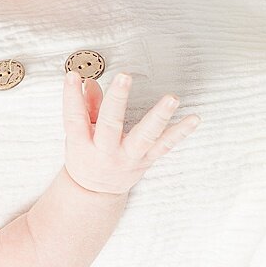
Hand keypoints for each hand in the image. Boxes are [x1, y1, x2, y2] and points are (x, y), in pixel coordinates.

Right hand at [62, 70, 198, 195]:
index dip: (71, 96)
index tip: (73, 75)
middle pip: (110, 125)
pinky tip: (194, 118)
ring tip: (171, 98)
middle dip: (117, 100)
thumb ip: (83, 107)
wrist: (96, 192)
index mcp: (83, 145)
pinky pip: (165, 145)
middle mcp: (106, 152)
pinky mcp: (147, 160)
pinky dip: (181, 132)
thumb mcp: (76, 135)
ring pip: (146, 136)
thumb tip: (88, 82)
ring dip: (160, 115)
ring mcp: (130, 157)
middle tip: (124, 77)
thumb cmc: (85, 156)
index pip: (75, 119)